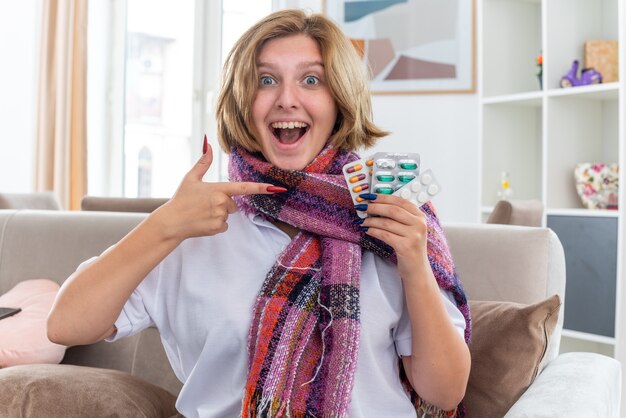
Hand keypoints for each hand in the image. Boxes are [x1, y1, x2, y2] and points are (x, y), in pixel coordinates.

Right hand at [153, 142, 281, 240]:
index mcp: (218, 189)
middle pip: (234, 203)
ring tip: (202, 213)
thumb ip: (203, 162)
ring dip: (219, 214)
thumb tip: (207, 143)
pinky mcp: (217, 228)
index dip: (262, 188)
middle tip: (205, 204)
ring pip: (228, 215)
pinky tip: (203, 222)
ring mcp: (220, 216)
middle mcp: (222, 202)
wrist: (170, 222)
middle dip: (223, 204)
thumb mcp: (191, 178)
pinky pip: (224, 226)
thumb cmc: (180, 199)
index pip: (244, 188)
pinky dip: (216, 224)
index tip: (276, 188)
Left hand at [357, 194, 428, 280]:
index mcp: (420, 216)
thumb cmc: (409, 247)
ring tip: (362, 221)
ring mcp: (414, 236)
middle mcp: (419, 224)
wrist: (417, 269)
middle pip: (393, 210)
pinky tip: (367, 230)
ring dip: (371, 220)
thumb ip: (399, 216)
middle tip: (362, 206)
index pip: (400, 201)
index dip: (383, 197)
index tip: (369, 196)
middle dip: (374, 207)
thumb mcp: (409, 229)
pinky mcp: (406, 246)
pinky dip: (373, 231)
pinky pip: (384, 235)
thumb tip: (376, 204)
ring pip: (387, 222)